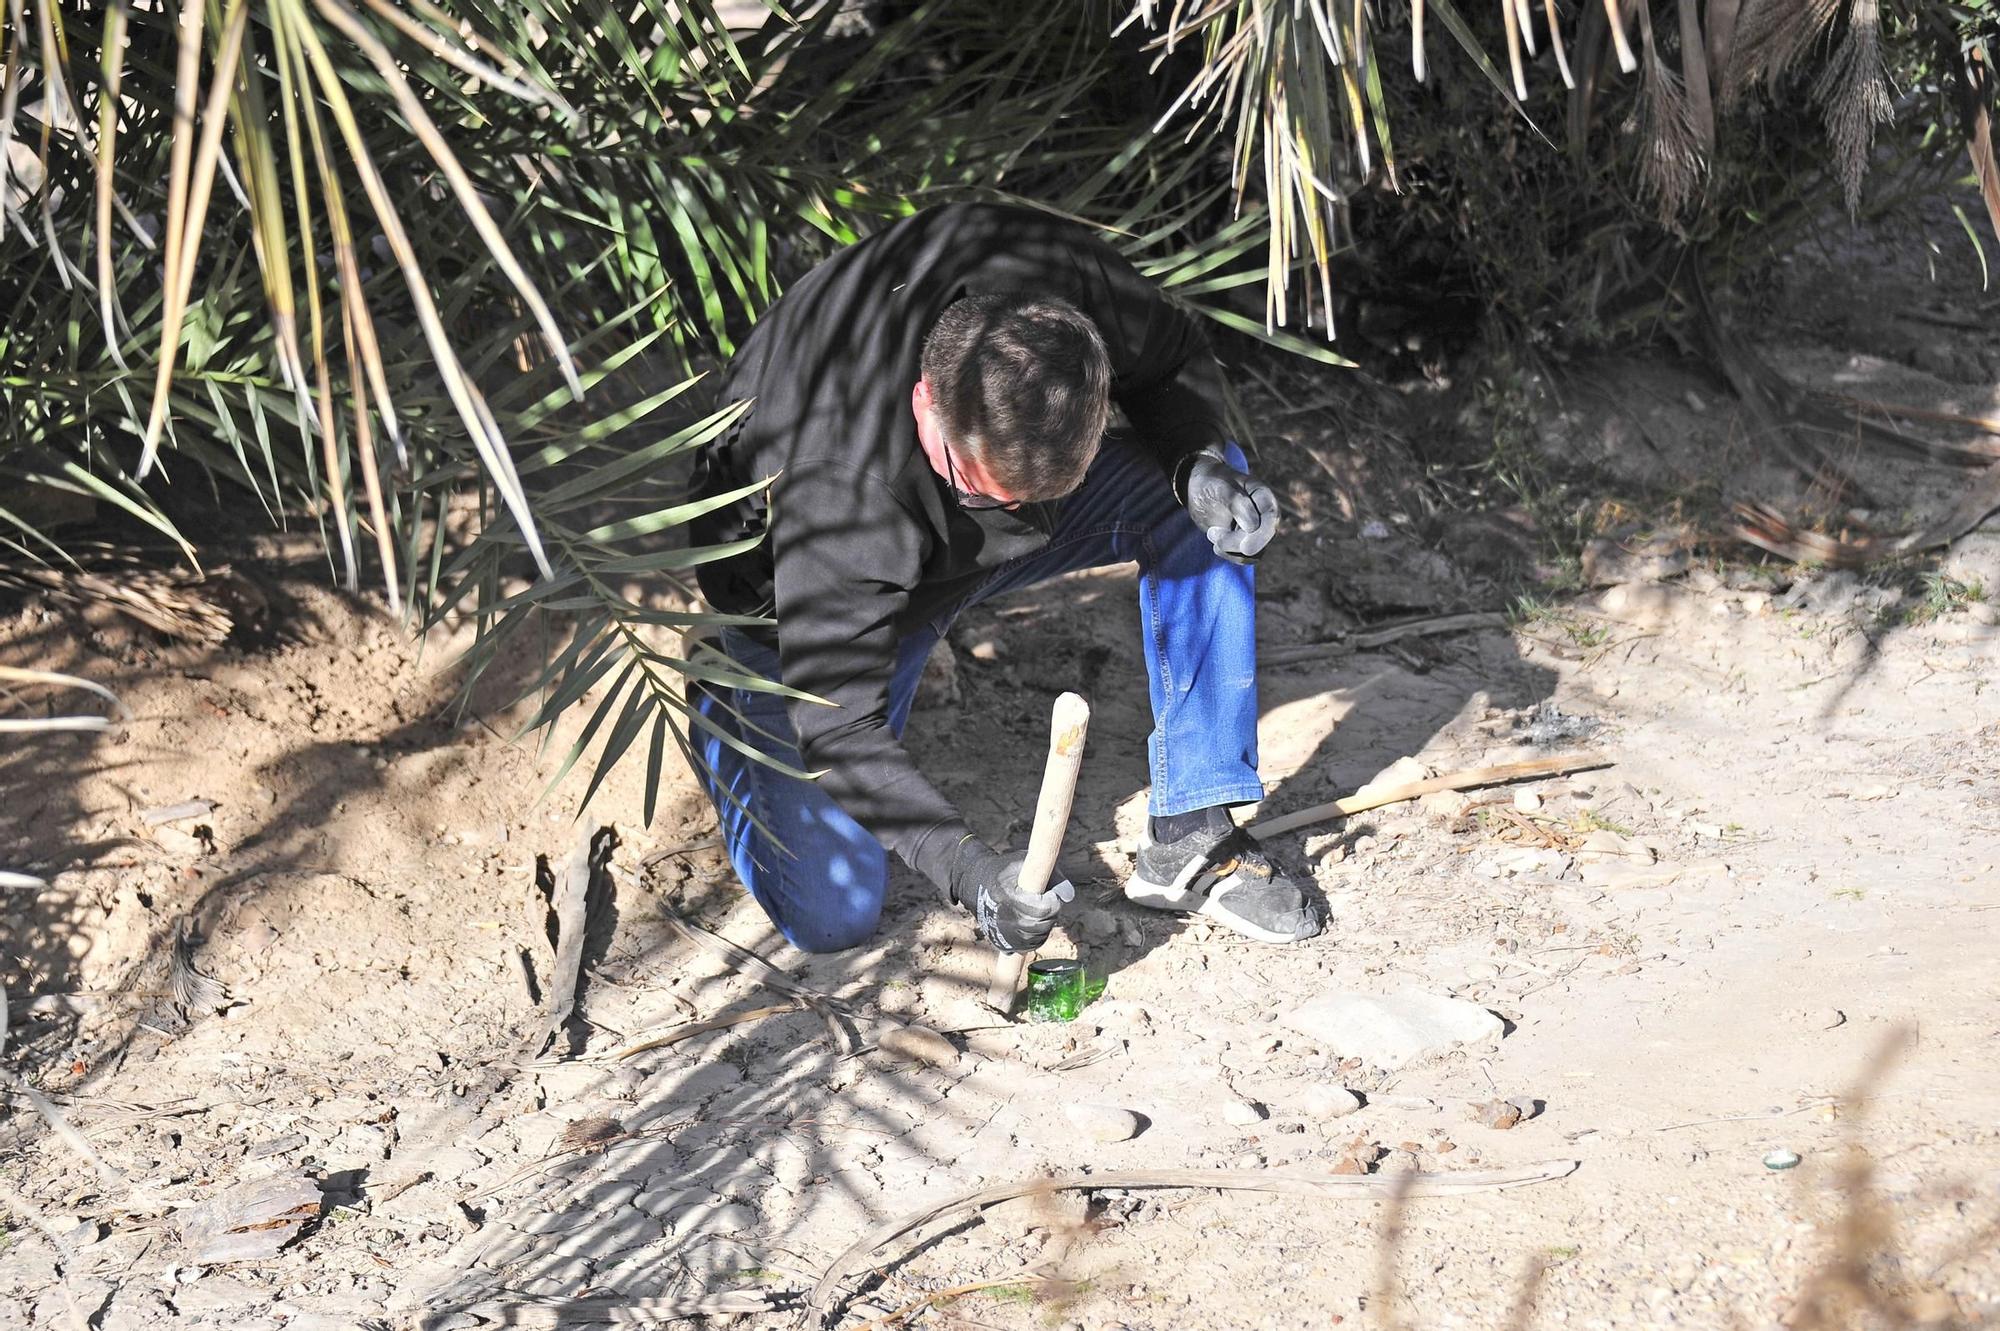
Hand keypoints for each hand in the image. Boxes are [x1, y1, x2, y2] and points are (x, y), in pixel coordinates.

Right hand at [949, 840, 1074, 952]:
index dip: (1052, 902)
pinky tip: (1034, 924)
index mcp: (1007, 894)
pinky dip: (1035, 938)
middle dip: (1050, 915)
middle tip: (1048, 903)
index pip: (1042, 909)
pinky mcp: (1000, 941)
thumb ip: (1052, 876)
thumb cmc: (1006, 870)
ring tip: (1041, 912)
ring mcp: (1000, 932)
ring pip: (1035, 939)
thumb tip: (1069, 896)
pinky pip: (1026, 947)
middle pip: (1040, 926)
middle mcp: (1002, 917)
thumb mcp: (1026, 862)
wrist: (976, 883)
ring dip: (1044, 926)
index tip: (1051, 894)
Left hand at [1182, 445, 1277, 563]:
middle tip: (1211, 534)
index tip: (1244, 548)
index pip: (1271, 518)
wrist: (1200, 490)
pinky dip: (1228, 554)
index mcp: (1264, 497)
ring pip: (1254, 552)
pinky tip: (1215, 543)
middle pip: (1264, 539)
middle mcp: (1265, 515)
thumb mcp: (1221, 488)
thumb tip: (1253, 526)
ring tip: (1211, 533)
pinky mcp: (1246, 542)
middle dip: (1238, 543)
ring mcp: (1258, 530)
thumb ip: (1237, 504)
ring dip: (1230, 549)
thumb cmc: (1212, 483)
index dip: (1260, 536)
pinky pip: (1244, 558)